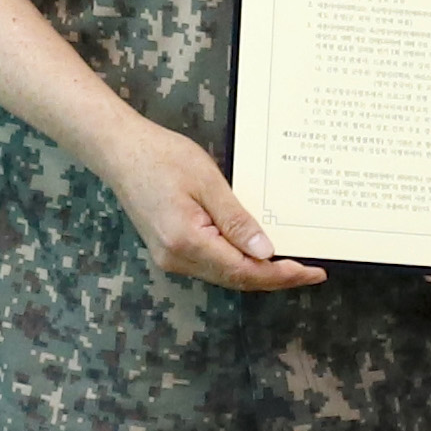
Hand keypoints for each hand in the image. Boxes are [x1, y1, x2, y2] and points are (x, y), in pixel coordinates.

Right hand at [86, 115, 325, 292]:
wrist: (119, 151)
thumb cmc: (162, 157)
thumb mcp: (208, 182)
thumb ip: (237, 221)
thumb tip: (266, 251)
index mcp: (187, 241)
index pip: (245, 270)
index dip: (281, 274)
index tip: (311, 272)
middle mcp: (177, 259)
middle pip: (236, 279)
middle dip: (275, 278)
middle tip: (311, 272)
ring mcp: (170, 258)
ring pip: (224, 275)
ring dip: (258, 273)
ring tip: (292, 266)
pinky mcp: (169, 250)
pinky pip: (211, 265)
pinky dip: (238, 264)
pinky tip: (257, 254)